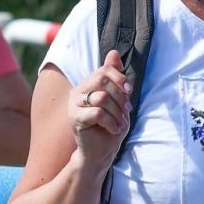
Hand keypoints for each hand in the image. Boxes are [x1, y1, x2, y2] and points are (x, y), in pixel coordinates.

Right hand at [71, 50, 134, 169]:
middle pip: (102, 80)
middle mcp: (78, 92)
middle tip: (126, 110)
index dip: (120, 78)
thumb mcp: (118, 100)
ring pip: (102, 97)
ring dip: (117, 112)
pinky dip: (111, 122)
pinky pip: (98, 113)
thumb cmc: (111, 125)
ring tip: (120, 122)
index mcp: (88, 85)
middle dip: (120, 95)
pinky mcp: (75, 119)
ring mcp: (74, 105)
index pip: (104, 70)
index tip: (129, 92)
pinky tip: (114, 129)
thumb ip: (115, 78)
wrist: (101, 152)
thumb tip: (114, 52)